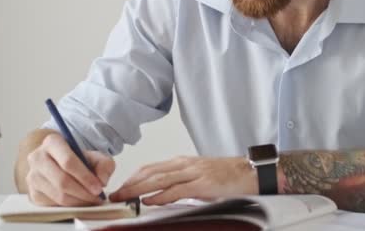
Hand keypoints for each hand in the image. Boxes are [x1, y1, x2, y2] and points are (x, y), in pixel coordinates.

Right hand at [25, 133, 115, 205]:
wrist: (63, 164)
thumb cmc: (81, 159)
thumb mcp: (97, 156)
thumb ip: (104, 165)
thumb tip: (102, 180)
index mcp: (52, 142)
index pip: (68, 162)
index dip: (85, 177)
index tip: (99, 187)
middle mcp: (37, 157)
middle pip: (62, 180)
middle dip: (83, 192)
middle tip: (97, 197)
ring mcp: (32, 176)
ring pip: (58, 195)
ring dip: (78, 201)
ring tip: (92, 200)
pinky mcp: (33, 193)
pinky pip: (53, 204)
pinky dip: (70, 206)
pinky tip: (81, 202)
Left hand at [109, 156, 257, 204]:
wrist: (250, 172)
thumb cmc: (227, 176)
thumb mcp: (199, 177)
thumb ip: (181, 184)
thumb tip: (161, 196)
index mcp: (183, 162)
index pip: (150, 167)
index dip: (132, 177)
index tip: (120, 188)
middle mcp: (185, 164)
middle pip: (150, 172)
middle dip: (129, 184)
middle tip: (114, 195)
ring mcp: (193, 172)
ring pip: (159, 179)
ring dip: (138, 189)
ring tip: (124, 198)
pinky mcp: (202, 184)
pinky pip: (177, 189)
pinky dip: (160, 195)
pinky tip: (150, 200)